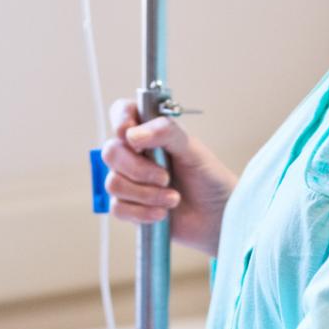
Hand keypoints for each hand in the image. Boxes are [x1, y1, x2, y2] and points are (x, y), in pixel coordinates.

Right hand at [102, 98, 237, 258]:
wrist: (218, 215)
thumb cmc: (208, 178)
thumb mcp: (192, 149)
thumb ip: (166, 133)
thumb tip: (134, 134)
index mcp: (149, 132)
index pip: (122, 113)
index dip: (120, 120)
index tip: (132, 135)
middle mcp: (135, 154)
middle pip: (111, 152)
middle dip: (137, 169)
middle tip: (165, 177)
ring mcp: (130, 181)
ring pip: (113, 183)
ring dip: (146, 194)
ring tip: (173, 198)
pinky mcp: (130, 207)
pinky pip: (118, 208)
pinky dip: (143, 212)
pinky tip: (163, 212)